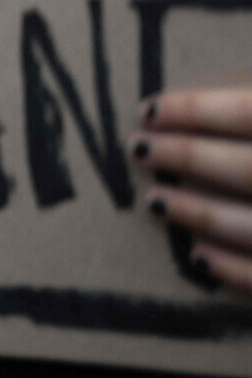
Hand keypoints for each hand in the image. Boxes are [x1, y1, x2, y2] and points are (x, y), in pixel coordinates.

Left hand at [134, 90, 251, 291]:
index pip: (251, 111)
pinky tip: (198, 256)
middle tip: (137, 149)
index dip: (198, 110)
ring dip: (200, 212)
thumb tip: (179, 108)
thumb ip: (247, 111)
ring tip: (155, 202)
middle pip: (249, 168)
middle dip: (188, 156)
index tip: (148, 111)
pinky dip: (234, 269)